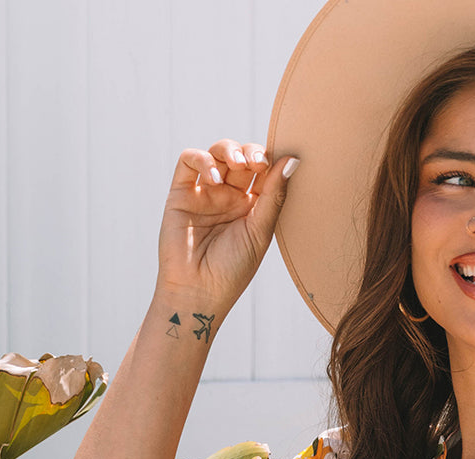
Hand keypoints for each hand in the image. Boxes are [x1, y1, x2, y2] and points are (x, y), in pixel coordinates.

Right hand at [156, 139, 297, 312]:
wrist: (199, 292)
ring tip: (238, 165)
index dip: (270, 160)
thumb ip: (274, 196)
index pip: (263, 172)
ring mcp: (205, 193)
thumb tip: (293, 160)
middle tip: (257, 164)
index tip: (277, 163)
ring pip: (216, 153)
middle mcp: (229, 197)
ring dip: (229, 150)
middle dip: (251, 153)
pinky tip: (214, 178)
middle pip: (241, 157)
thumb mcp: (260, 232)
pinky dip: (202, 160)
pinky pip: (188, 161)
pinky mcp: (181, 193)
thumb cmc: (232, 270)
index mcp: (252, 207)